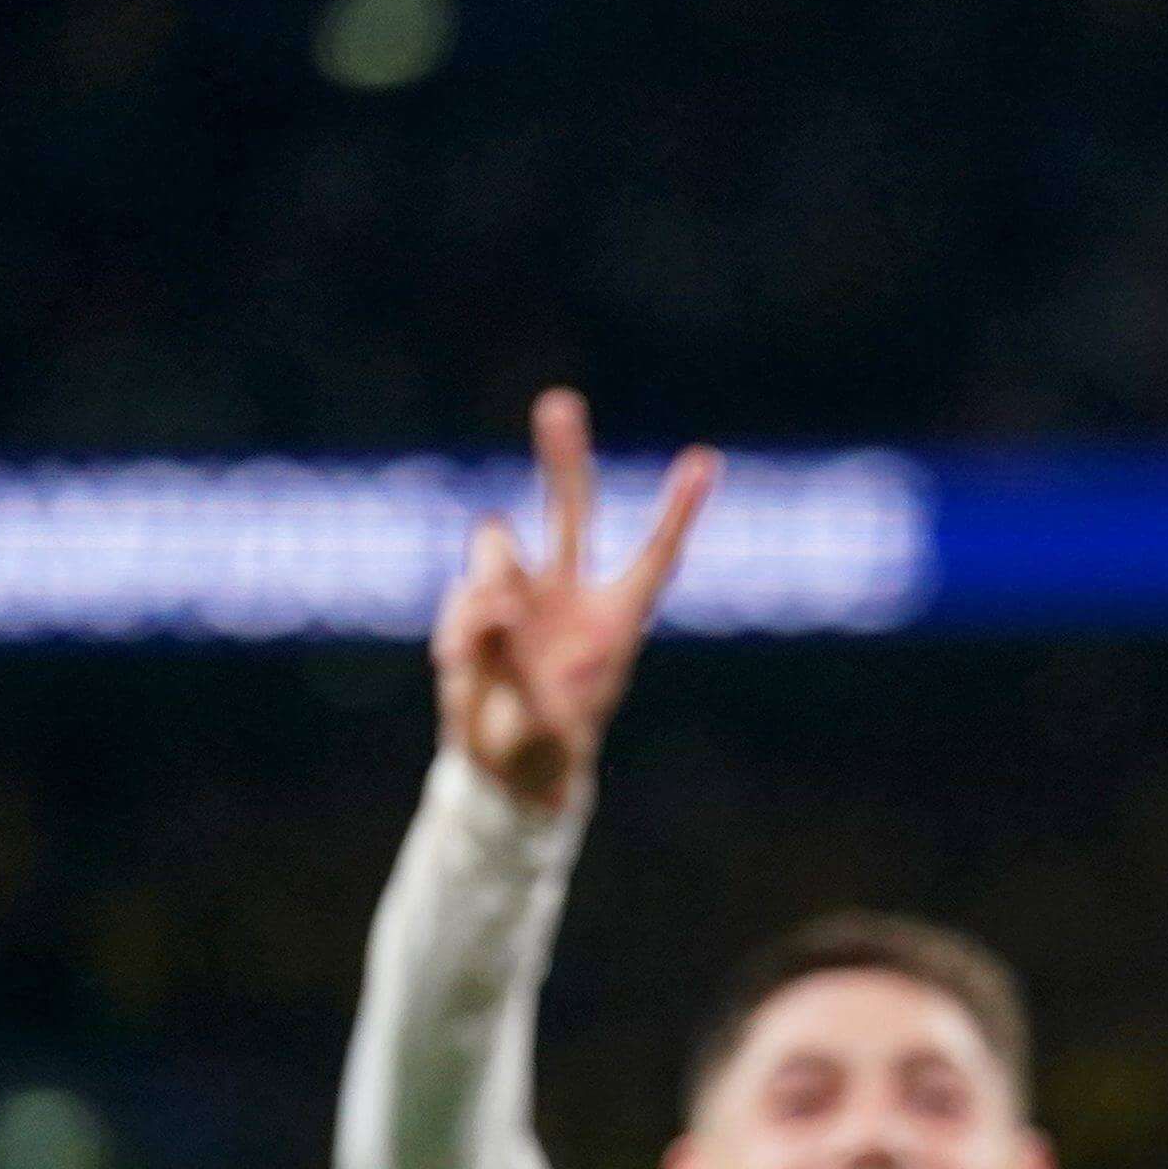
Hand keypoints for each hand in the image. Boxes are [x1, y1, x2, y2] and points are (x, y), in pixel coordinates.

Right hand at [432, 387, 715, 812]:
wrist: (503, 765)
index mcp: (615, 623)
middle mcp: (569, 596)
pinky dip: (462, 627)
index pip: (654, 557)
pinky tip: (467, 664)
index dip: (677, 511)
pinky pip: (462, 596)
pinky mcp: (475, 607)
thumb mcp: (545, 725)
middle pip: (570, 514)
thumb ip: (518, 663)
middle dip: (561, 458)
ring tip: (500, 633)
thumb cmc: (545, 749)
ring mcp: (520, 596)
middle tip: (558, 403)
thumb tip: (493, 603)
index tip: (705, 460)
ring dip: (493, 577)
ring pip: (498, 548)